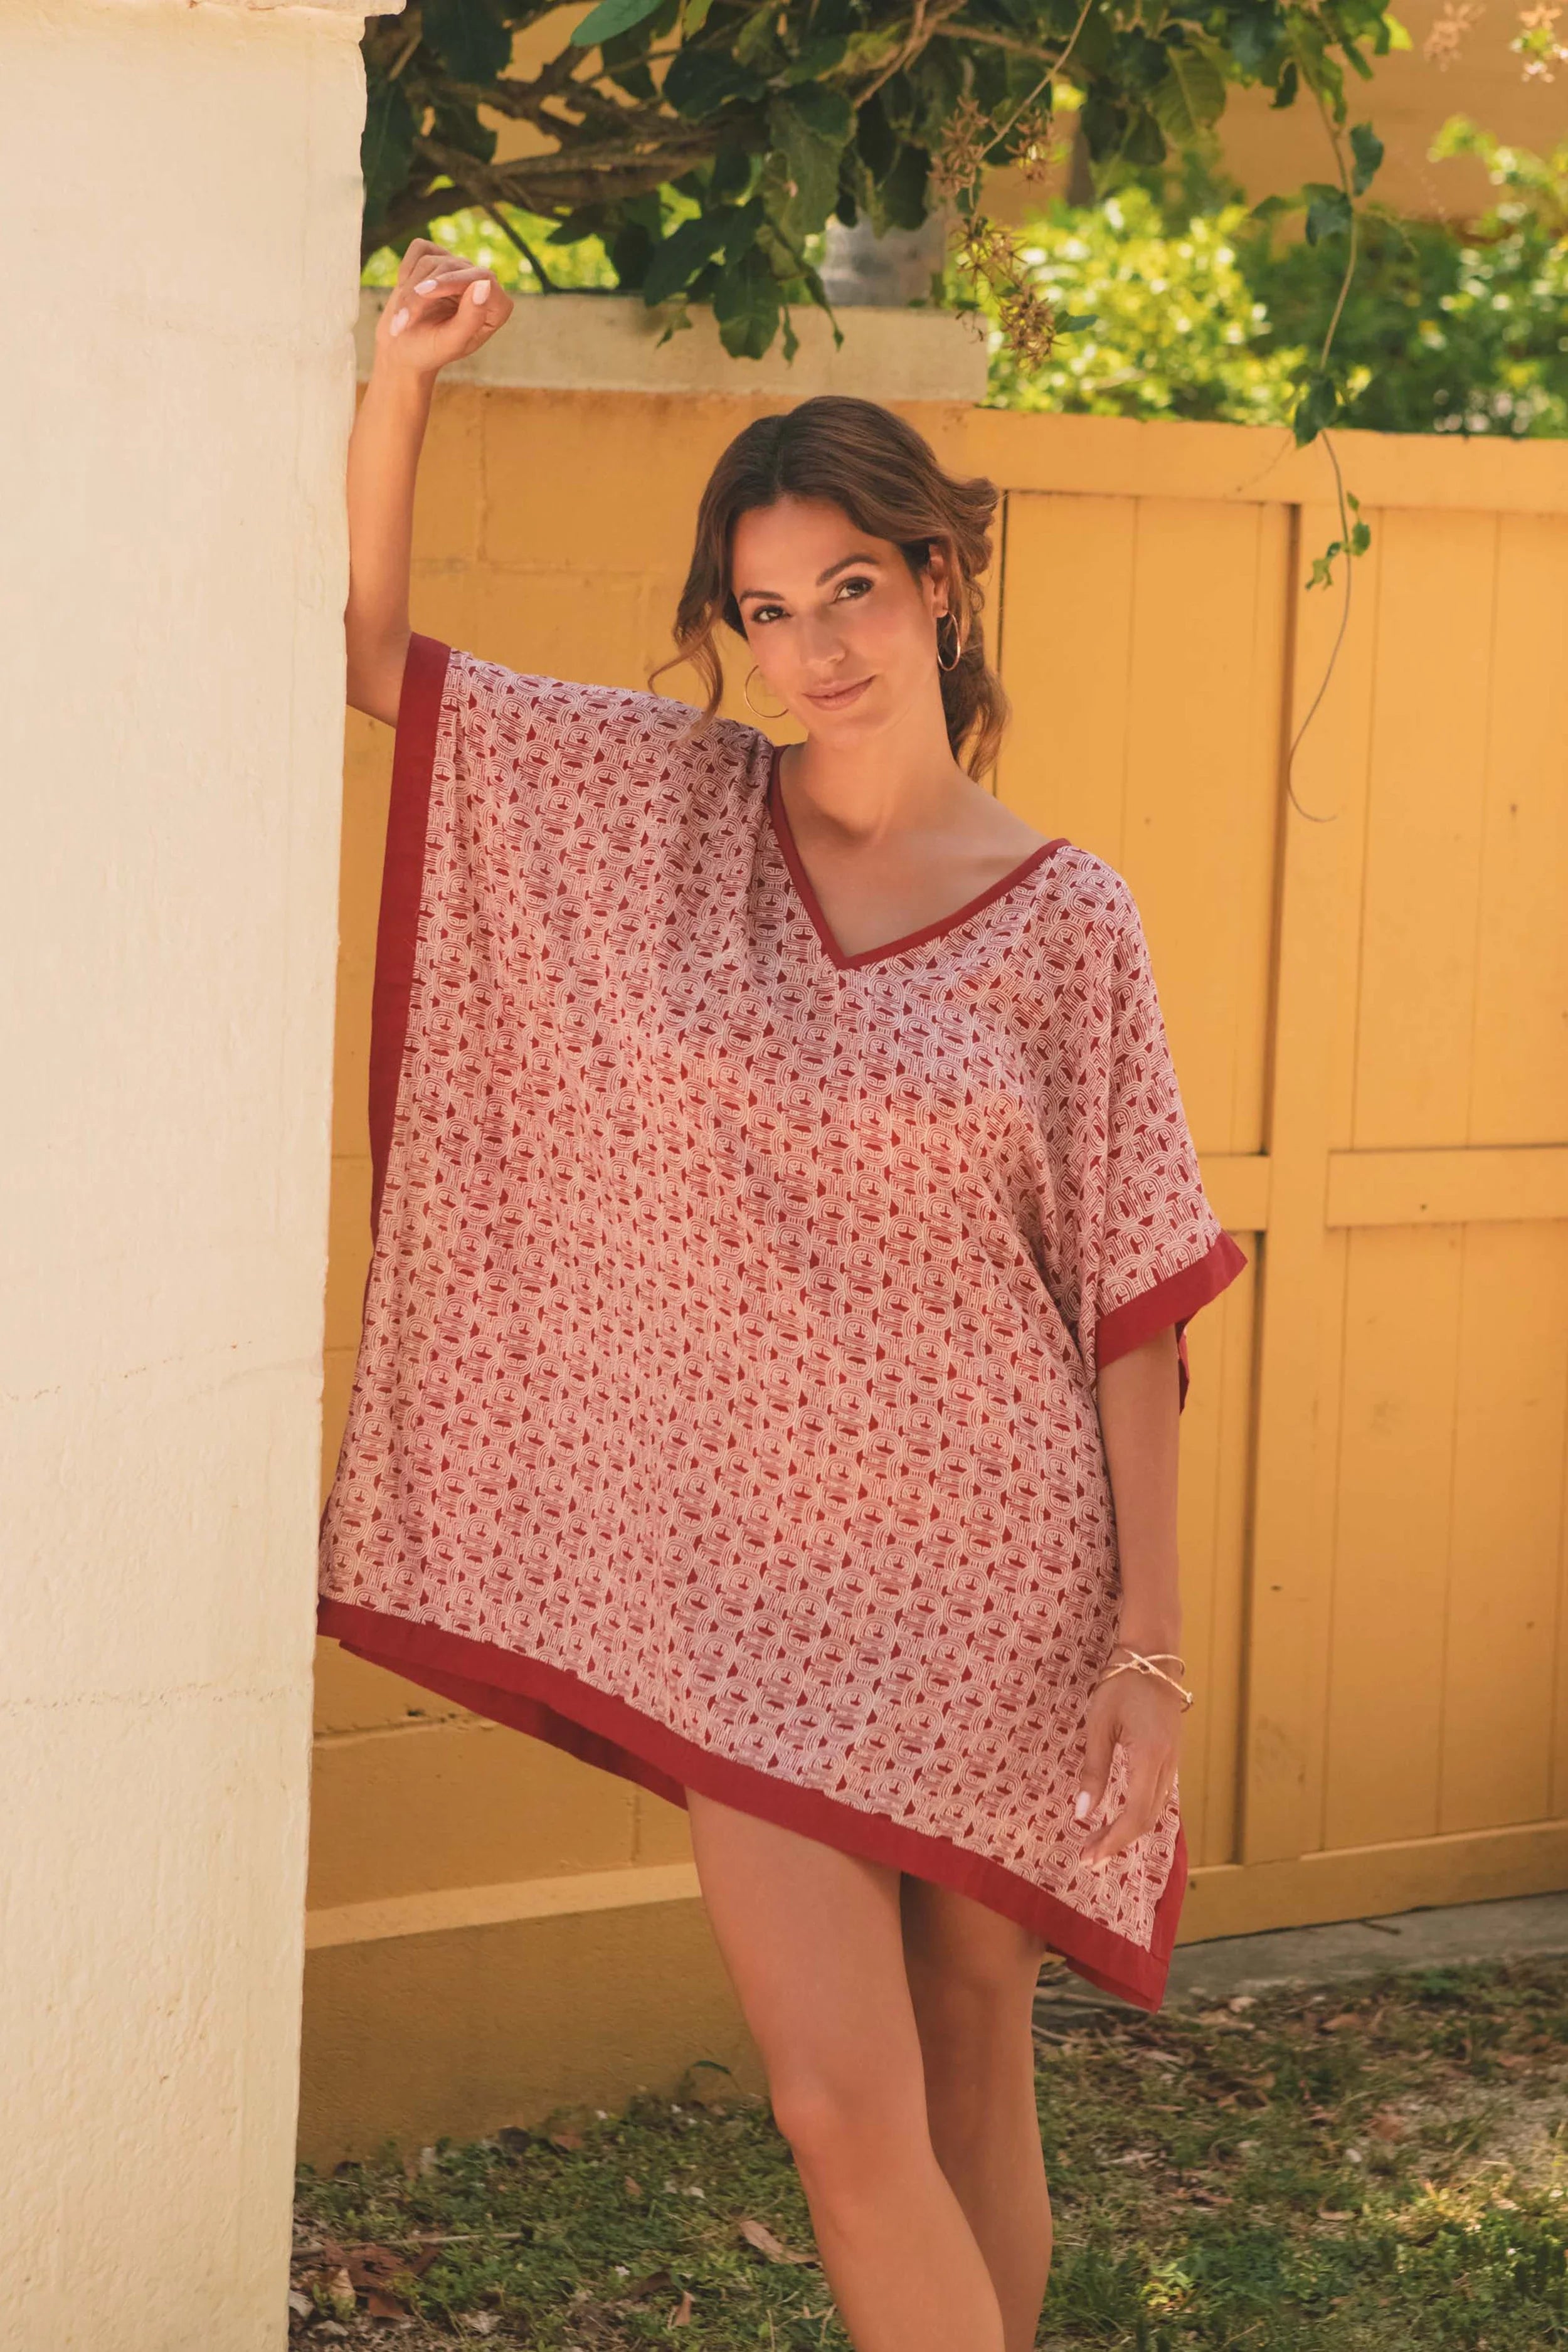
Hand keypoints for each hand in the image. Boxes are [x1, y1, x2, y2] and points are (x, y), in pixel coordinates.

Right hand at [373, 239, 512, 381]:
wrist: (403, 347)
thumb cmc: (430, 350)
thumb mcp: (451, 342)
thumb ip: (472, 317)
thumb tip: (485, 284)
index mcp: (495, 307)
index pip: (483, 277)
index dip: (452, 281)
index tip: (425, 292)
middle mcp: (480, 282)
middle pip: (451, 268)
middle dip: (421, 294)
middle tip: (402, 320)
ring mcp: (458, 268)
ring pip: (430, 262)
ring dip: (409, 291)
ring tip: (401, 319)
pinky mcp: (437, 256)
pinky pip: (419, 249)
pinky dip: (405, 270)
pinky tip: (404, 291)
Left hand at [1073, 1664, 1182, 1865]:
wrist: (1153, 1656)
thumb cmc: (1122, 1684)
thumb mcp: (1099, 1725)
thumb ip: (1093, 1771)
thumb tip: (1082, 1813)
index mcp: (1151, 1758)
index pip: (1135, 1815)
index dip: (1113, 1841)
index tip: (1088, 1857)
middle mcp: (1168, 1765)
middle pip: (1147, 1820)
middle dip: (1118, 1843)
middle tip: (1088, 1857)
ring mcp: (1173, 1761)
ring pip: (1155, 1810)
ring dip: (1128, 1831)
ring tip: (1099, 1843)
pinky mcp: (1171, 1756)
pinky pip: (1158, 1796)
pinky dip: (1139, 1814)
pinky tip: (1120, 1817)